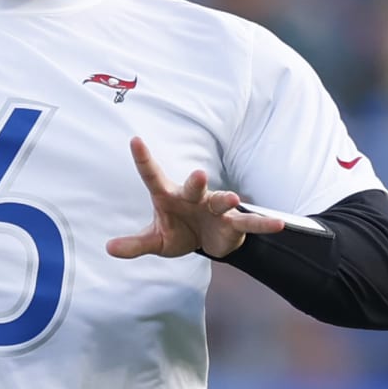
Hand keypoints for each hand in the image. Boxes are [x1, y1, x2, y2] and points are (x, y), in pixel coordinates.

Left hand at [106, 137, 285, 260]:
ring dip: (228, 199)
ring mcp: (215, 208)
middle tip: (198, 174)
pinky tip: (279, 223)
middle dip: (197, 182)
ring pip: (222, 200)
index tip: (134, 140)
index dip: (144, 160)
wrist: (207, 242)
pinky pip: (250, 222)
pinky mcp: (233, 224)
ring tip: (234, 199)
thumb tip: (108, 248)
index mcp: (169, 196)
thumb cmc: (178, 231)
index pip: (153, 177)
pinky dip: (263, 223)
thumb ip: (135, 244)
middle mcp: (194, 197)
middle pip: (194, 187)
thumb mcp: (156, 241)